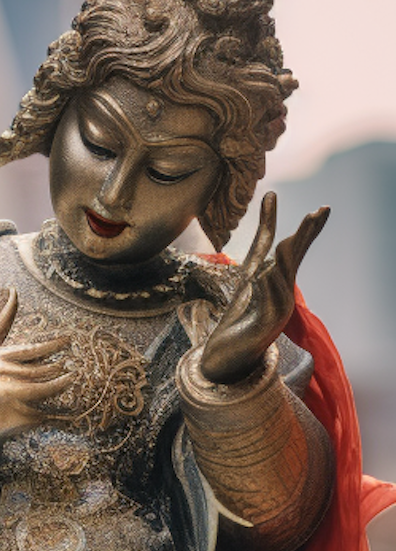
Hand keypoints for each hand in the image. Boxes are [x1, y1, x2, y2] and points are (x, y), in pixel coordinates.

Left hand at [198, 192, 327, 383]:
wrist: (226, 353)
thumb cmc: (242, 311)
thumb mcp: (250, 269)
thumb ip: (262, 239)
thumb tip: (271, 196)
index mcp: (280, 280)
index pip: (297, 250)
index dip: (309, 230)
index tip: (323, 207)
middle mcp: (284, 294)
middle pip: (294, 261)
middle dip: (304, 237)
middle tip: (317, 213)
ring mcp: (277, 311)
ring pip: (281, 282)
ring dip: (283, 262)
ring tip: (285, 242)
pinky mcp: (264, 327)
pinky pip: (267, 307)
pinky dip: (265, 290)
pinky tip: (263, 276)